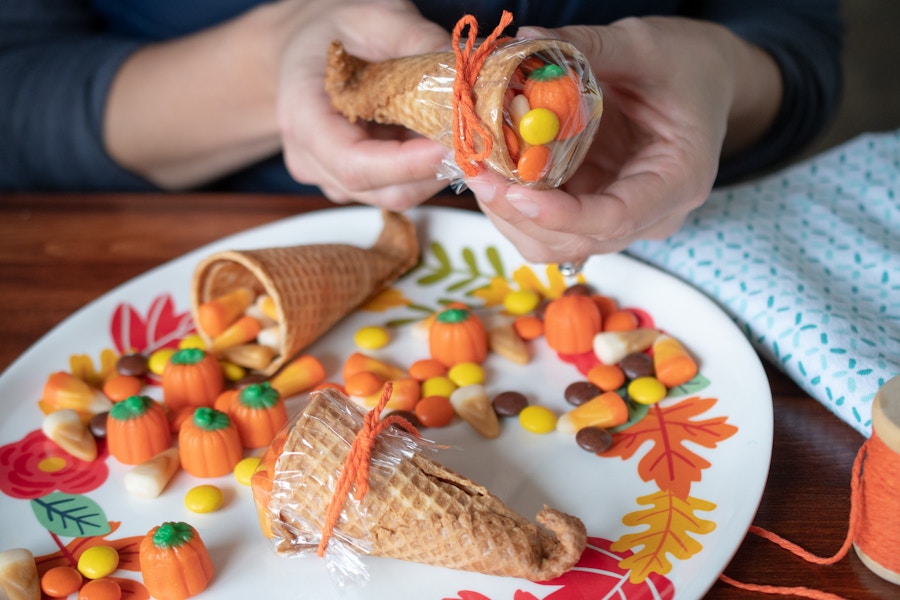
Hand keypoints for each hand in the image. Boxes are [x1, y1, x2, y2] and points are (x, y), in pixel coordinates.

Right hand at [278, 0, 451, 208]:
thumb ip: (416, 39)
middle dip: (434, 169)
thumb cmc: (332, 28)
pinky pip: (394, 188)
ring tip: (456, 133)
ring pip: (393, 195)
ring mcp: (329, 175)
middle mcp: (310, 158)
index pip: (354, 164)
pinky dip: (424, 169)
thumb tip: (463, 72)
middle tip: (472, 136)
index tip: (453, 144)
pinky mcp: (351, 182)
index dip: (409, 163)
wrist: (303, 45)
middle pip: (382, 189)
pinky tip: (435, 137)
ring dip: (434, 171)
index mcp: (302, 116)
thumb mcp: (374, 16)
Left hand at [466, 17, 780, 263]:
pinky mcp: (593, 206)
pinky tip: (493, 170)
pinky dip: (514, 205)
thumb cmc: (686, 63)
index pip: (616, 219)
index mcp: (678, 180)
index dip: (560, 215)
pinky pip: (547, 224)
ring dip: (509, 214)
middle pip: (576, 240)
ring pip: (554, 242)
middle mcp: (651, 213)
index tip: (513, 193)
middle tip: (477, 172)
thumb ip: (589, 47)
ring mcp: (619, 215)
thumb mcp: (644, 46)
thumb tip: (525, 41)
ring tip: (477, 168)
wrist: (703, 78)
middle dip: (519, 214)